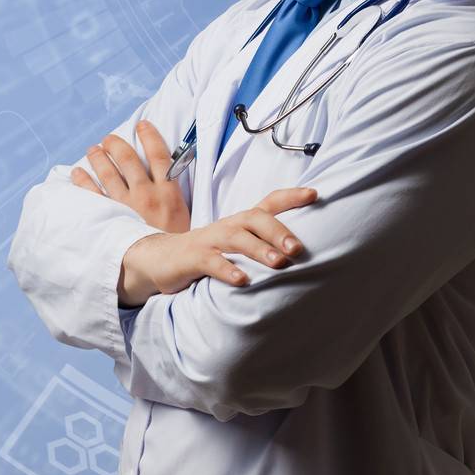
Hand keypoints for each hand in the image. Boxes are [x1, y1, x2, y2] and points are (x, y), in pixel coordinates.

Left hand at [70, 120, 189, 234]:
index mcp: (169, 192)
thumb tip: (167, 174)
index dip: (150, 136)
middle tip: (109, 139)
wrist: (167, 269)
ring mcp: (127, 206)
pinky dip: (83, 181)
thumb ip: (173, 195)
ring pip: (109, 173)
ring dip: (98, 157)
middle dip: (117, 145)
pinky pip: (92, 194)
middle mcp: (147, 195)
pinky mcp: (112, 219)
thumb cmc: (176, 245)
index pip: (160, 155)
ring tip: (93, 149)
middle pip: (129, 159)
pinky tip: (77, 172)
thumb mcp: (184, 217)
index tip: (142, 125)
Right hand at [116, 187, 318, 307]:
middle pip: (254, 218)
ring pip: (236, 238)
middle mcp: (227, 227)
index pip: (268, 203)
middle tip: (298, 249)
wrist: (159, 259)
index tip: (315, 194)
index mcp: (239, 223)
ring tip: (279, 264)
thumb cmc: (206, 254)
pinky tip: (242, 280)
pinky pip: (210, 262)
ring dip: (259, 250)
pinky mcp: (192, 258)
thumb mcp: (235, 247)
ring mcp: (209, 240)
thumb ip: (262, 247)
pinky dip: (227, 269)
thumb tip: (300, 258)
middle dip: (278, 231)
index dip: (291, 197)